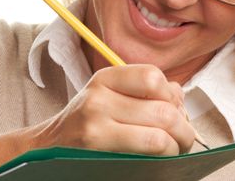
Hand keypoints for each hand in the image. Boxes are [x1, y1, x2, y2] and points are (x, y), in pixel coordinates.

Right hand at [32, 64, 194, 155]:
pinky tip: (160, 157)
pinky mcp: (98, 149)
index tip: (174, 110)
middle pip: (163, 110)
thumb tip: (179, 96)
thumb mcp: (109, 95)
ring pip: (159, 135)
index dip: (172, 97)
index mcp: (106, 78)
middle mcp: (99, 96)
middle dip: (184, 128)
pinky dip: (163, 157)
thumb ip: (144, 90)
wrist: (49, 147)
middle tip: (184, 138)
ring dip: (177, 146)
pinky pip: (147, 153)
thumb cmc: (87, 121)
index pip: (153, 77)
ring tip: (175, 149)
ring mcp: (96, 124)